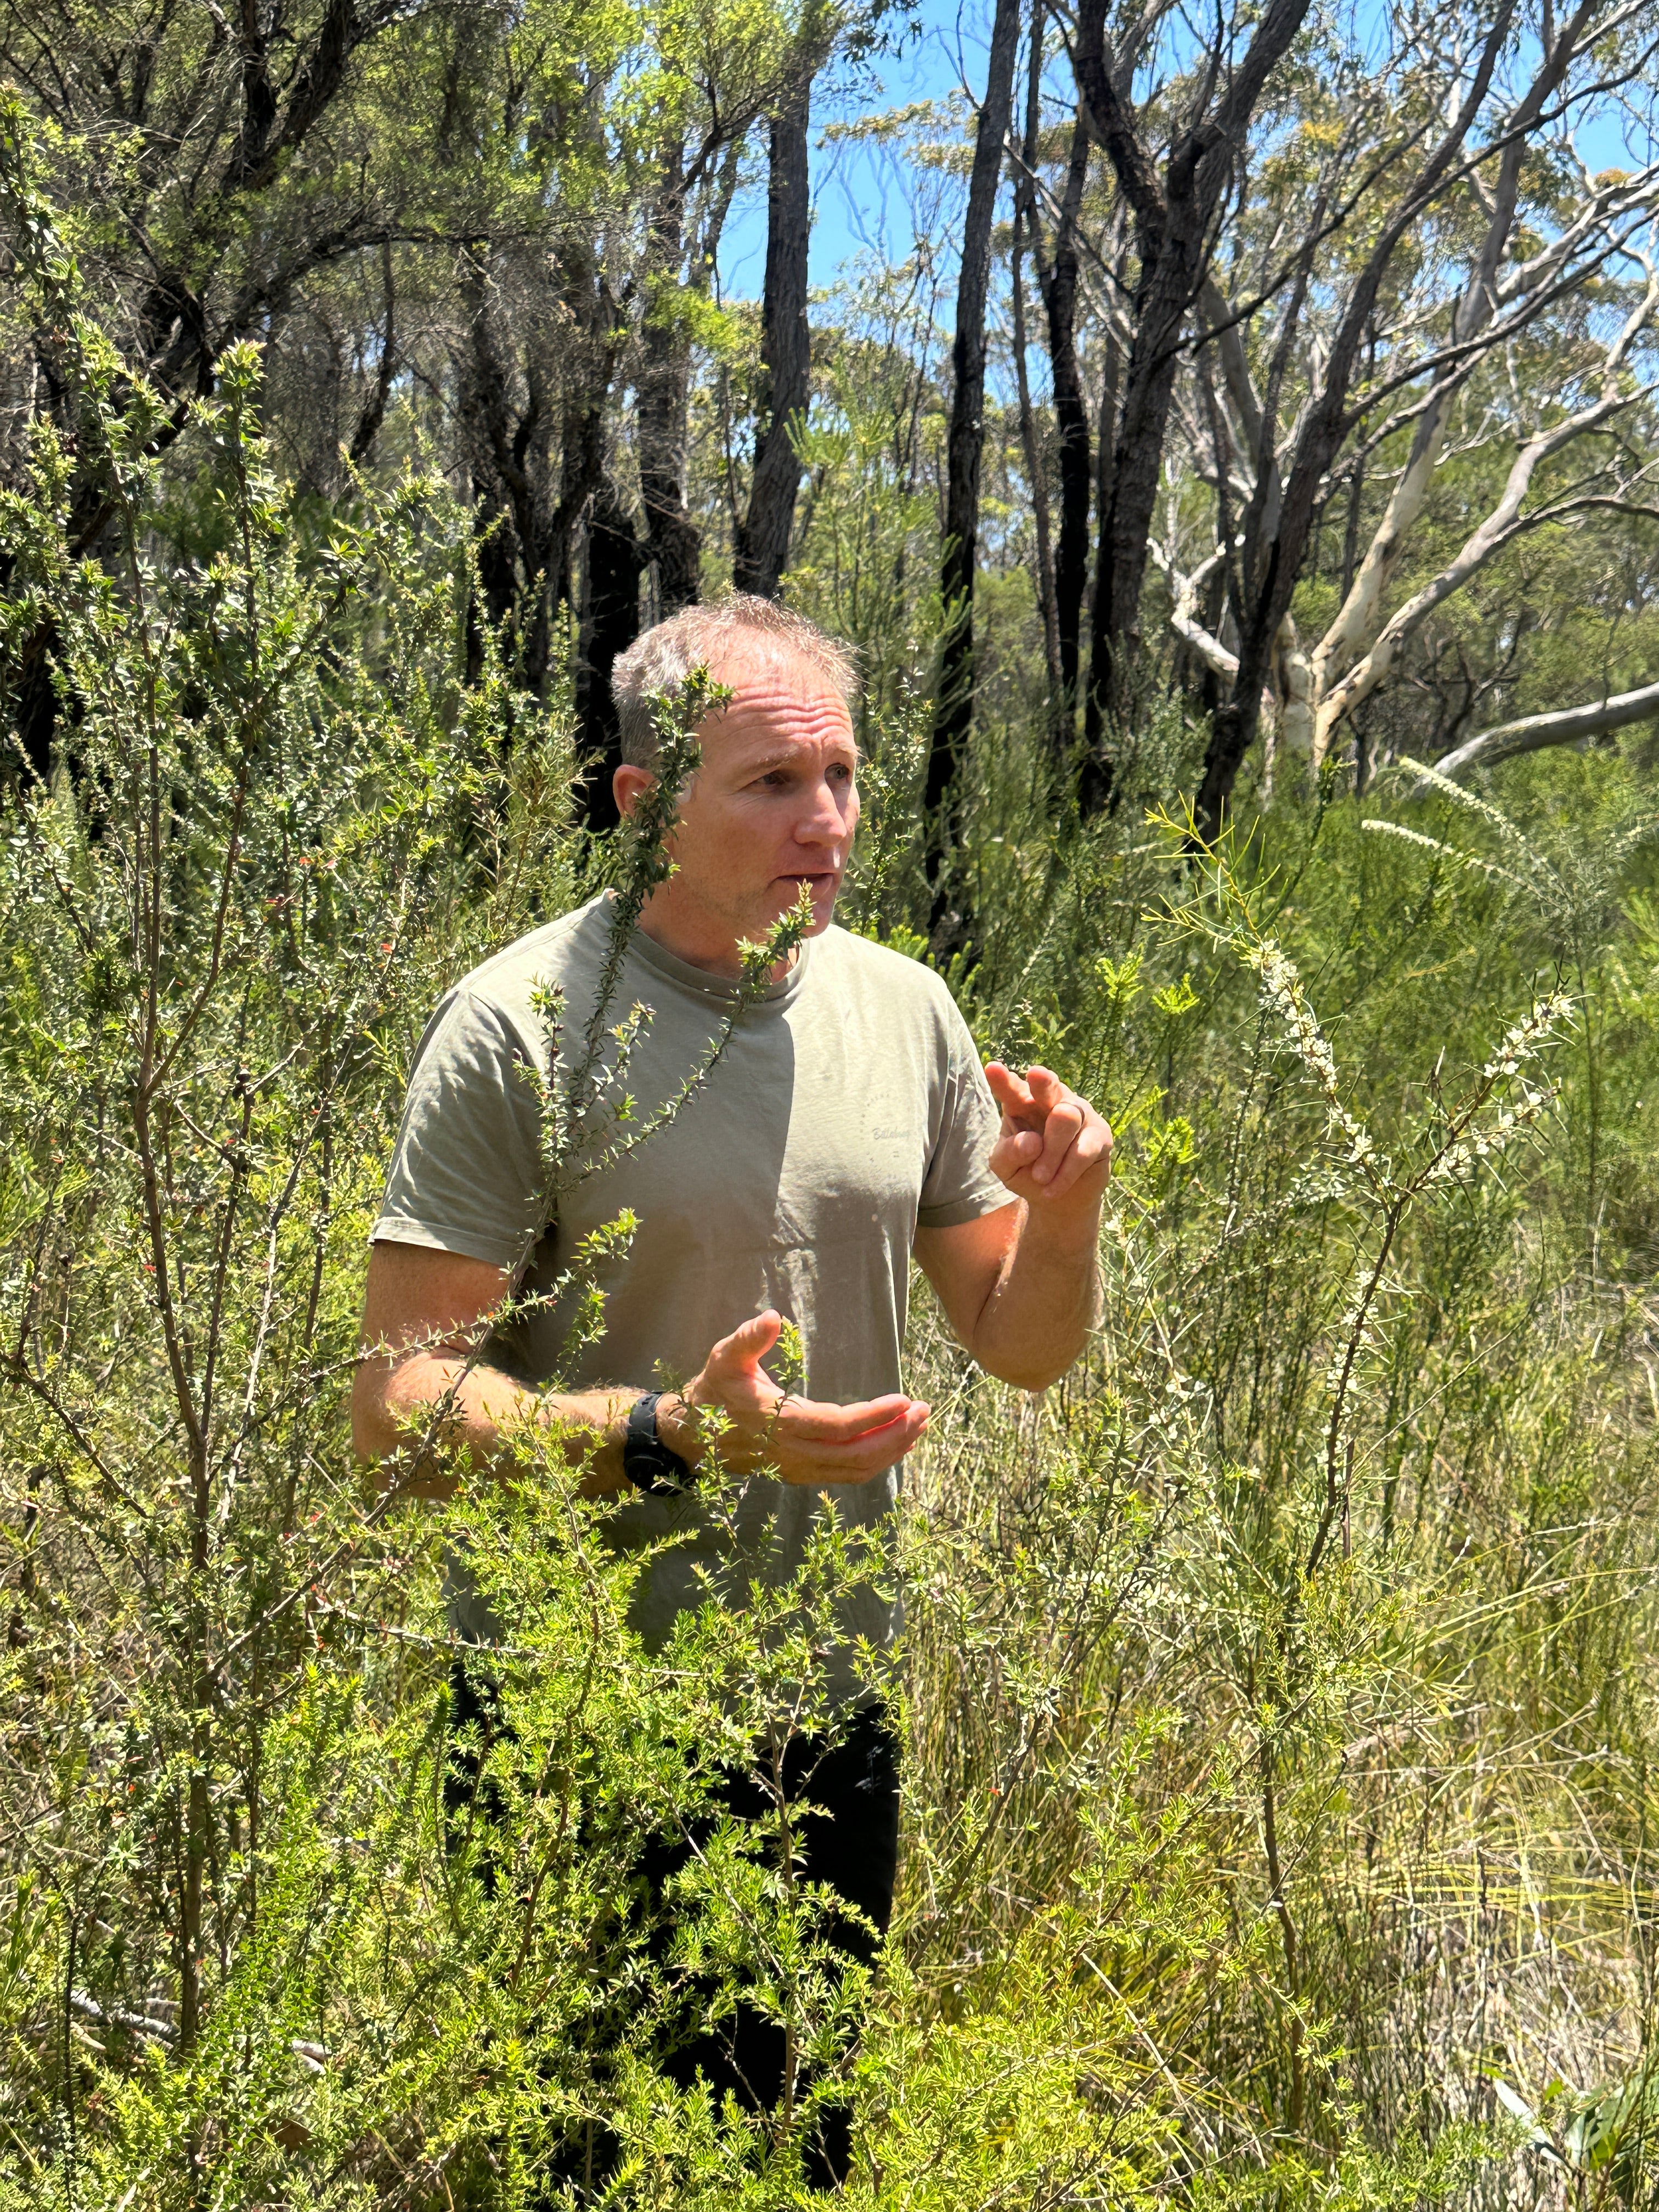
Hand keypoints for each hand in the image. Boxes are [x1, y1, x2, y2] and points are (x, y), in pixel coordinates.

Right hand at [664, 1310, 928, 1486]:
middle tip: (925, 1411)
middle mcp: (792, 1453)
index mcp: (778, 1423)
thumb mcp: (725, 1357)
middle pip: (855, 1455)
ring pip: (855, 1470)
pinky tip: (895, 1444)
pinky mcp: (801, 1474)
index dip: (875, 1417)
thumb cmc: (714, 1389)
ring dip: (891, 1450)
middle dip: (895, 1435)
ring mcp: (798, 1468)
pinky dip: (876, 1462)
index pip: (838, 1427)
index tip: (905, 1399)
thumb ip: (749, 1339)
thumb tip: (773, 1317)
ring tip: (919, 1426)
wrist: (693, 1435)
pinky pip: (846, 1475)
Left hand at [985, 1063, 1112, 1212]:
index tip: (992, 1068)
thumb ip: (1009, 1153)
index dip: (1003, 1080)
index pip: (1012, 1090)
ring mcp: (1078, 1114)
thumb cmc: (1027, 1172)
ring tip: (1039, 1177)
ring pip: (1066, 1119)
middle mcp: (1051, 1102)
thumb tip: (1031, 1142)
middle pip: (1049, 1086)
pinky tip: (1052, 1188)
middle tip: (1035, 1074)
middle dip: (1043, 1080)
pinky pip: (1083, 1150)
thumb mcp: (1006, 1168)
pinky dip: (1065, 1172)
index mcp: (1022, 1104)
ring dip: (1050, 1154)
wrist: (1058, 1199)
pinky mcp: (1099, 1135)